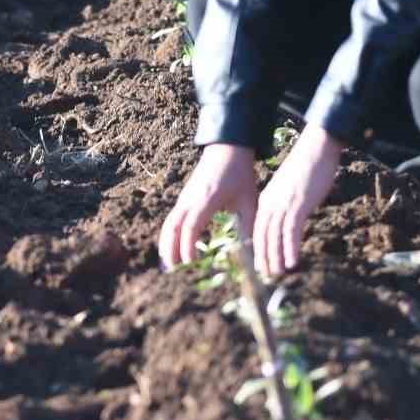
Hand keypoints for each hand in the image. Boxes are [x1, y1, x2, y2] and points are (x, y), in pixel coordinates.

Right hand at [159, 143, 258, 270]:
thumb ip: (248, 226)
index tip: (190, 263)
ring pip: (169, 224)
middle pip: (172, 228)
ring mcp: (185, 198)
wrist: (227, 148)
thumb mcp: (249, 201)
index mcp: (206, 200)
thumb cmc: (240, 174)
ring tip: (167, 265)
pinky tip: (172, 248)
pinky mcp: (184, 198)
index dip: (188, 245)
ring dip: (166, 244)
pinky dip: (169, 235)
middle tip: (172, 271)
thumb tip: (253, 251)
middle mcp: (190, 199)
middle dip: (170, 250)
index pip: (191, 226)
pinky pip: (172, 219)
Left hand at [251, 123, 344, 278]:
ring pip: (274, 236)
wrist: (316, 148)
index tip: (260, 265)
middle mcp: (271, 204)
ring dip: (276, 257)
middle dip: (264, 258)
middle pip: (262, 236)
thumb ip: (287, 206)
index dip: (258, 249)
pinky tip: (292, 262)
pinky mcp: (298, 204)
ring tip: (278, 274)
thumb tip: (290, 222)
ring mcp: (283, 204)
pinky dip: (291, 248)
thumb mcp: (291, 190)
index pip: (258, 229)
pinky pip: (291, 230)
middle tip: (267, 276)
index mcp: (267, 200)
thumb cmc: (307, 168)